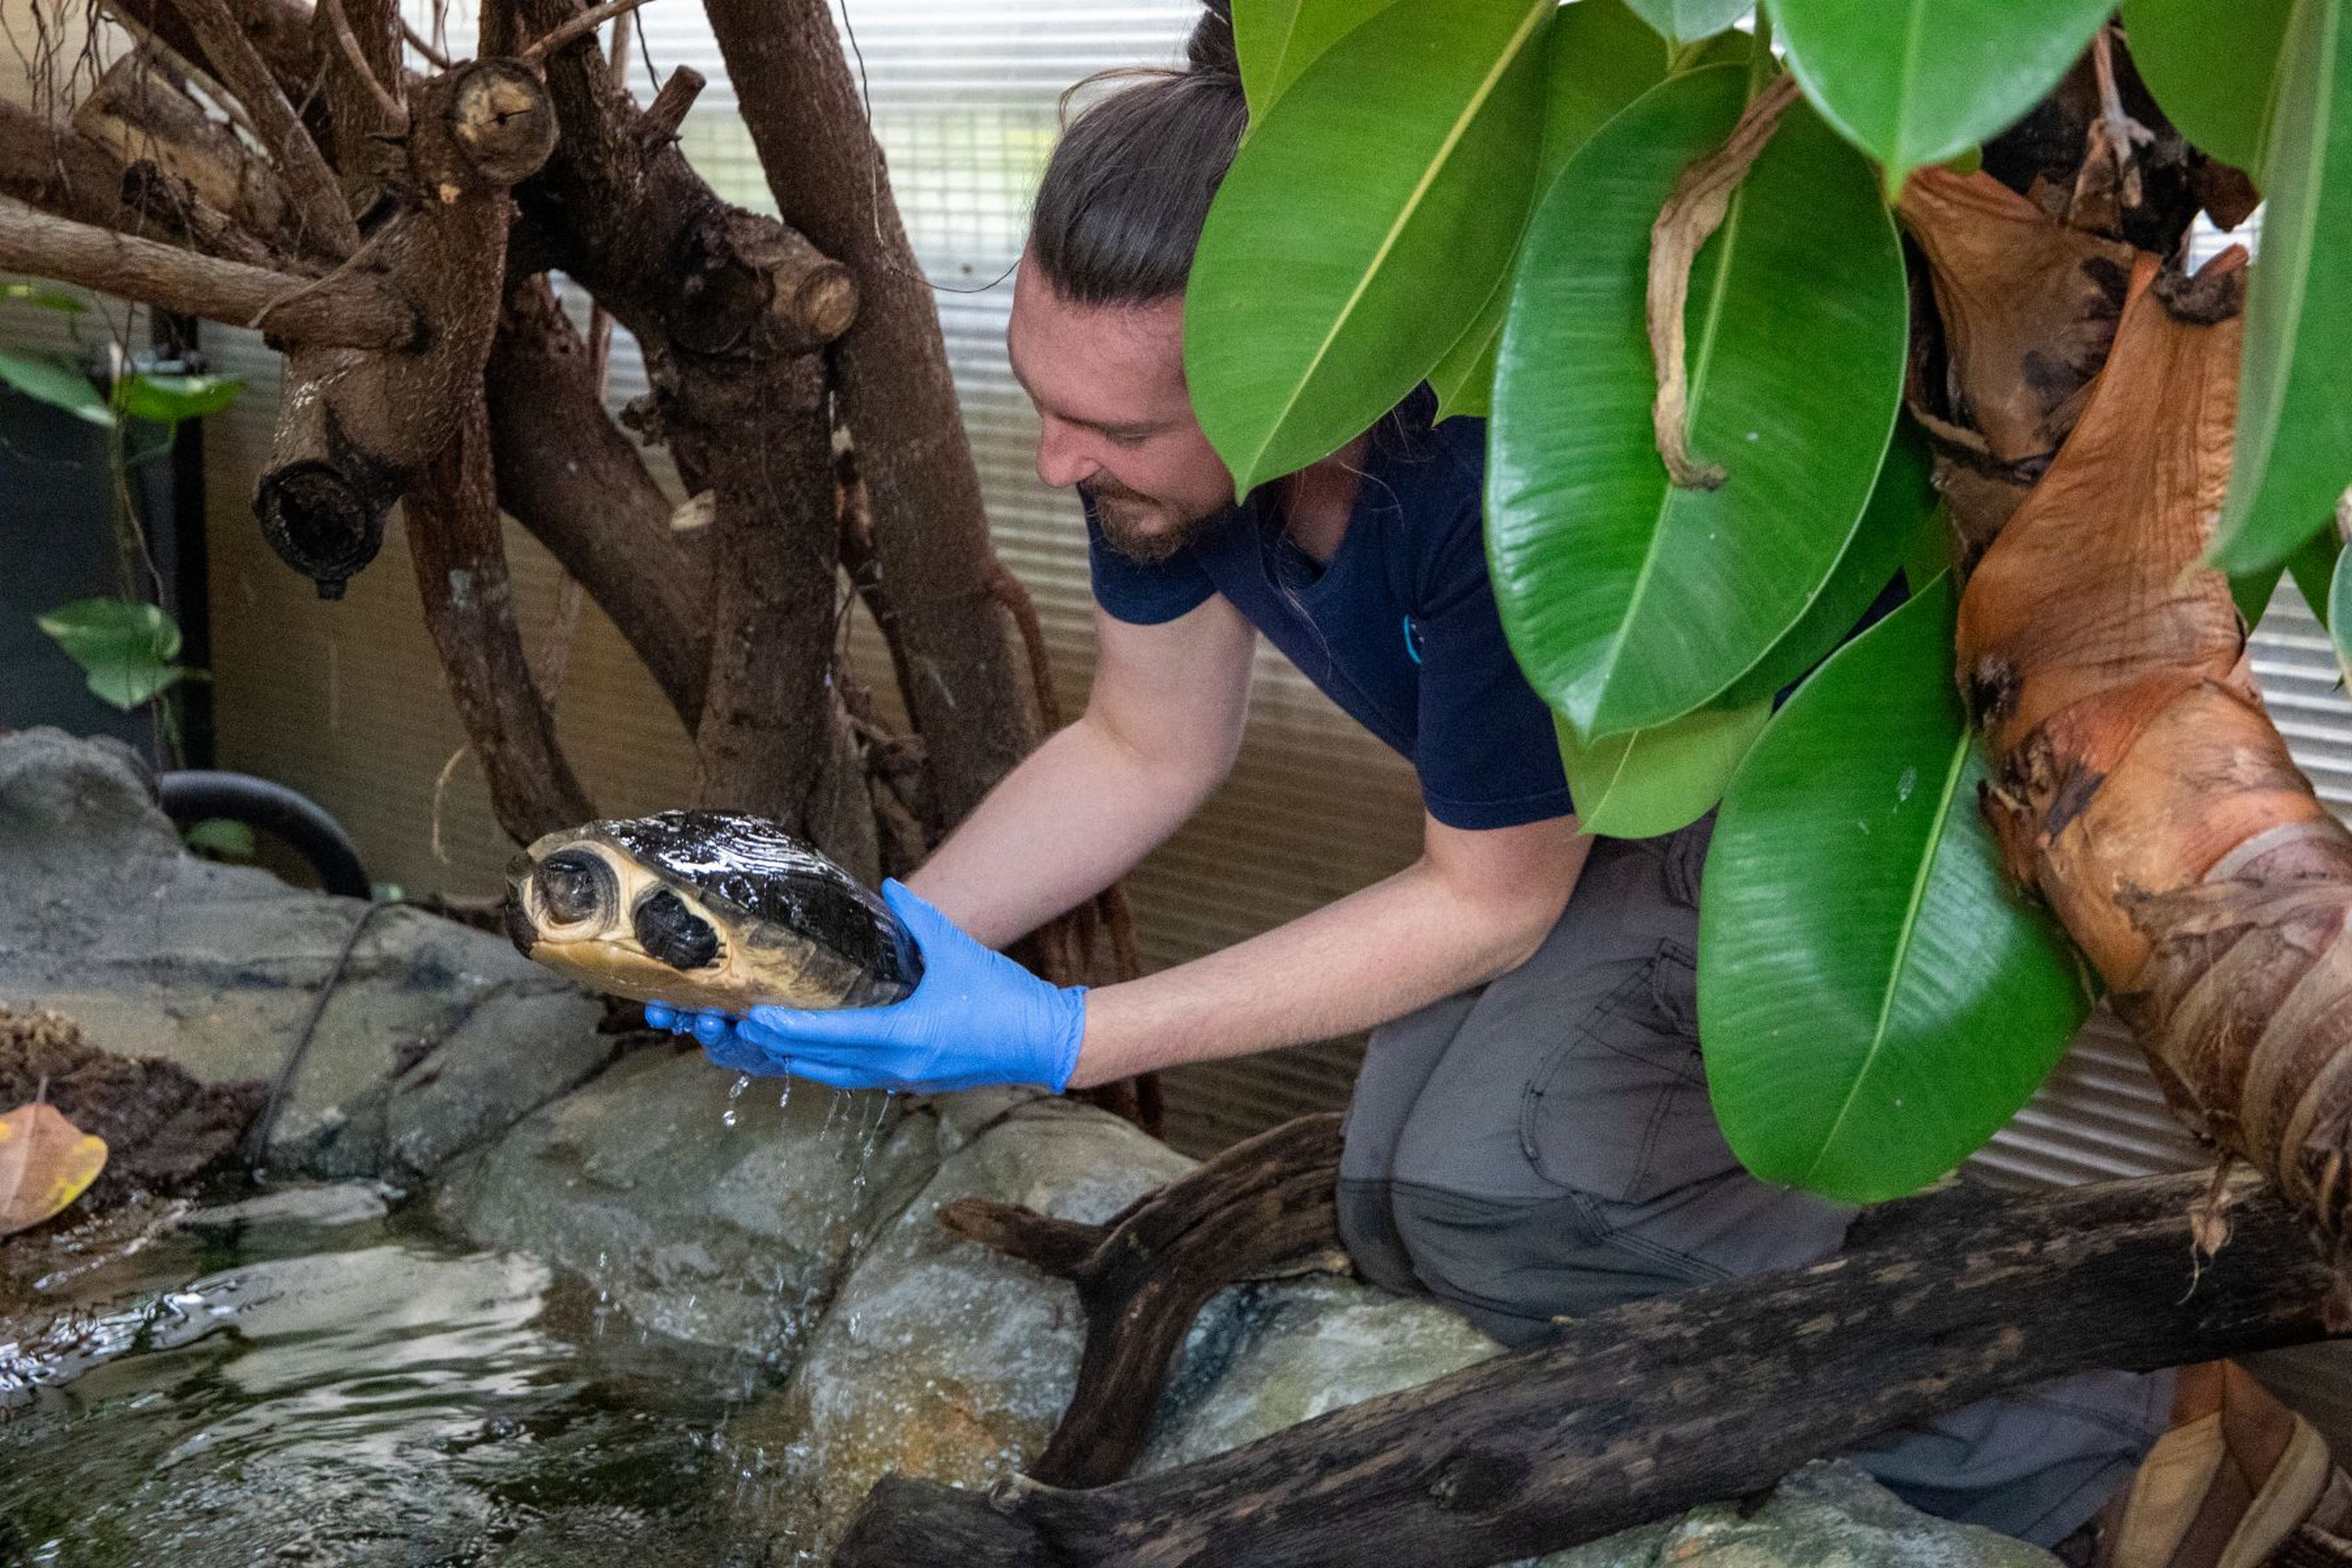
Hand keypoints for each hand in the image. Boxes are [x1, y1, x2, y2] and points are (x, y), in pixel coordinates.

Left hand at [646, 881, 1085, 1093]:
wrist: (1045, 1042)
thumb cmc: (1005, 997)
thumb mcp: (959, 951)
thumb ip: (919, 918)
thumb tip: (888, 886)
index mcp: (905, 1037)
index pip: (829, 1036)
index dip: (783, 1029)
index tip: (748, 1017)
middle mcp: (894, 1066)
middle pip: (816, 1063)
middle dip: (769, 1046)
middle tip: (727, 1025)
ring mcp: (900, 1079)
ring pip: (828, 1074)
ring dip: (790, 1058)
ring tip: (751, 1037)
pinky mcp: (908, 1080)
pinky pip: (849, 1075)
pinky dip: (819, 1061)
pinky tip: (801, 1047)